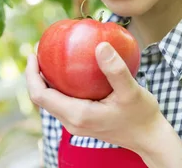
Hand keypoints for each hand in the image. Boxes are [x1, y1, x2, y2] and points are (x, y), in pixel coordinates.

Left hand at [25, 42, 164, 152]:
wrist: (149, 136)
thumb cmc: (142, 115)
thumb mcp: (131, 90)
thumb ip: (115, 70)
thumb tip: (100, 46)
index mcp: (78, 115)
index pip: (41, 96)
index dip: (32, 74)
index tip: (34, 53)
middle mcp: (72, 122)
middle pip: (42, 99)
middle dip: (36, 75)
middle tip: (42, 51)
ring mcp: (77, 124)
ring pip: (52, 101)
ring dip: (47, 81)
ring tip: (52, 58)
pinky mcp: (84, 121)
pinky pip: (64, 102)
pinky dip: (61, 86)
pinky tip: (73, 71)